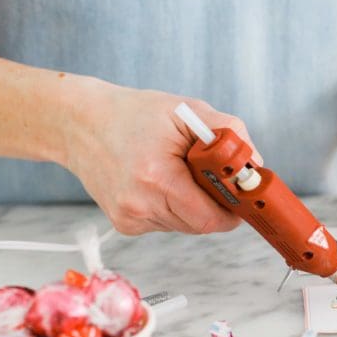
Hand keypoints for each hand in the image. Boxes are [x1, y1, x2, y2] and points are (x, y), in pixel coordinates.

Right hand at [61, 81, 261, 234]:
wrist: (79, 124)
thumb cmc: (134, 114)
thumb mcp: (187, 111)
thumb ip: (229, 133)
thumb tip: (256, 165)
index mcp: (156, 178)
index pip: (210, 217)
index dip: (232, 209)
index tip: (240, 196)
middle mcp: (140, 205)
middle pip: (200, 224)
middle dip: (214, 204)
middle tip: (211, 177)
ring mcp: (130, 219)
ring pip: (184, 225)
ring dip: (192, 204)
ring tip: (176, 172)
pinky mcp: (125, 224)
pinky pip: (166, 222)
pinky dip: (172, 206)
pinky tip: (158, 181)